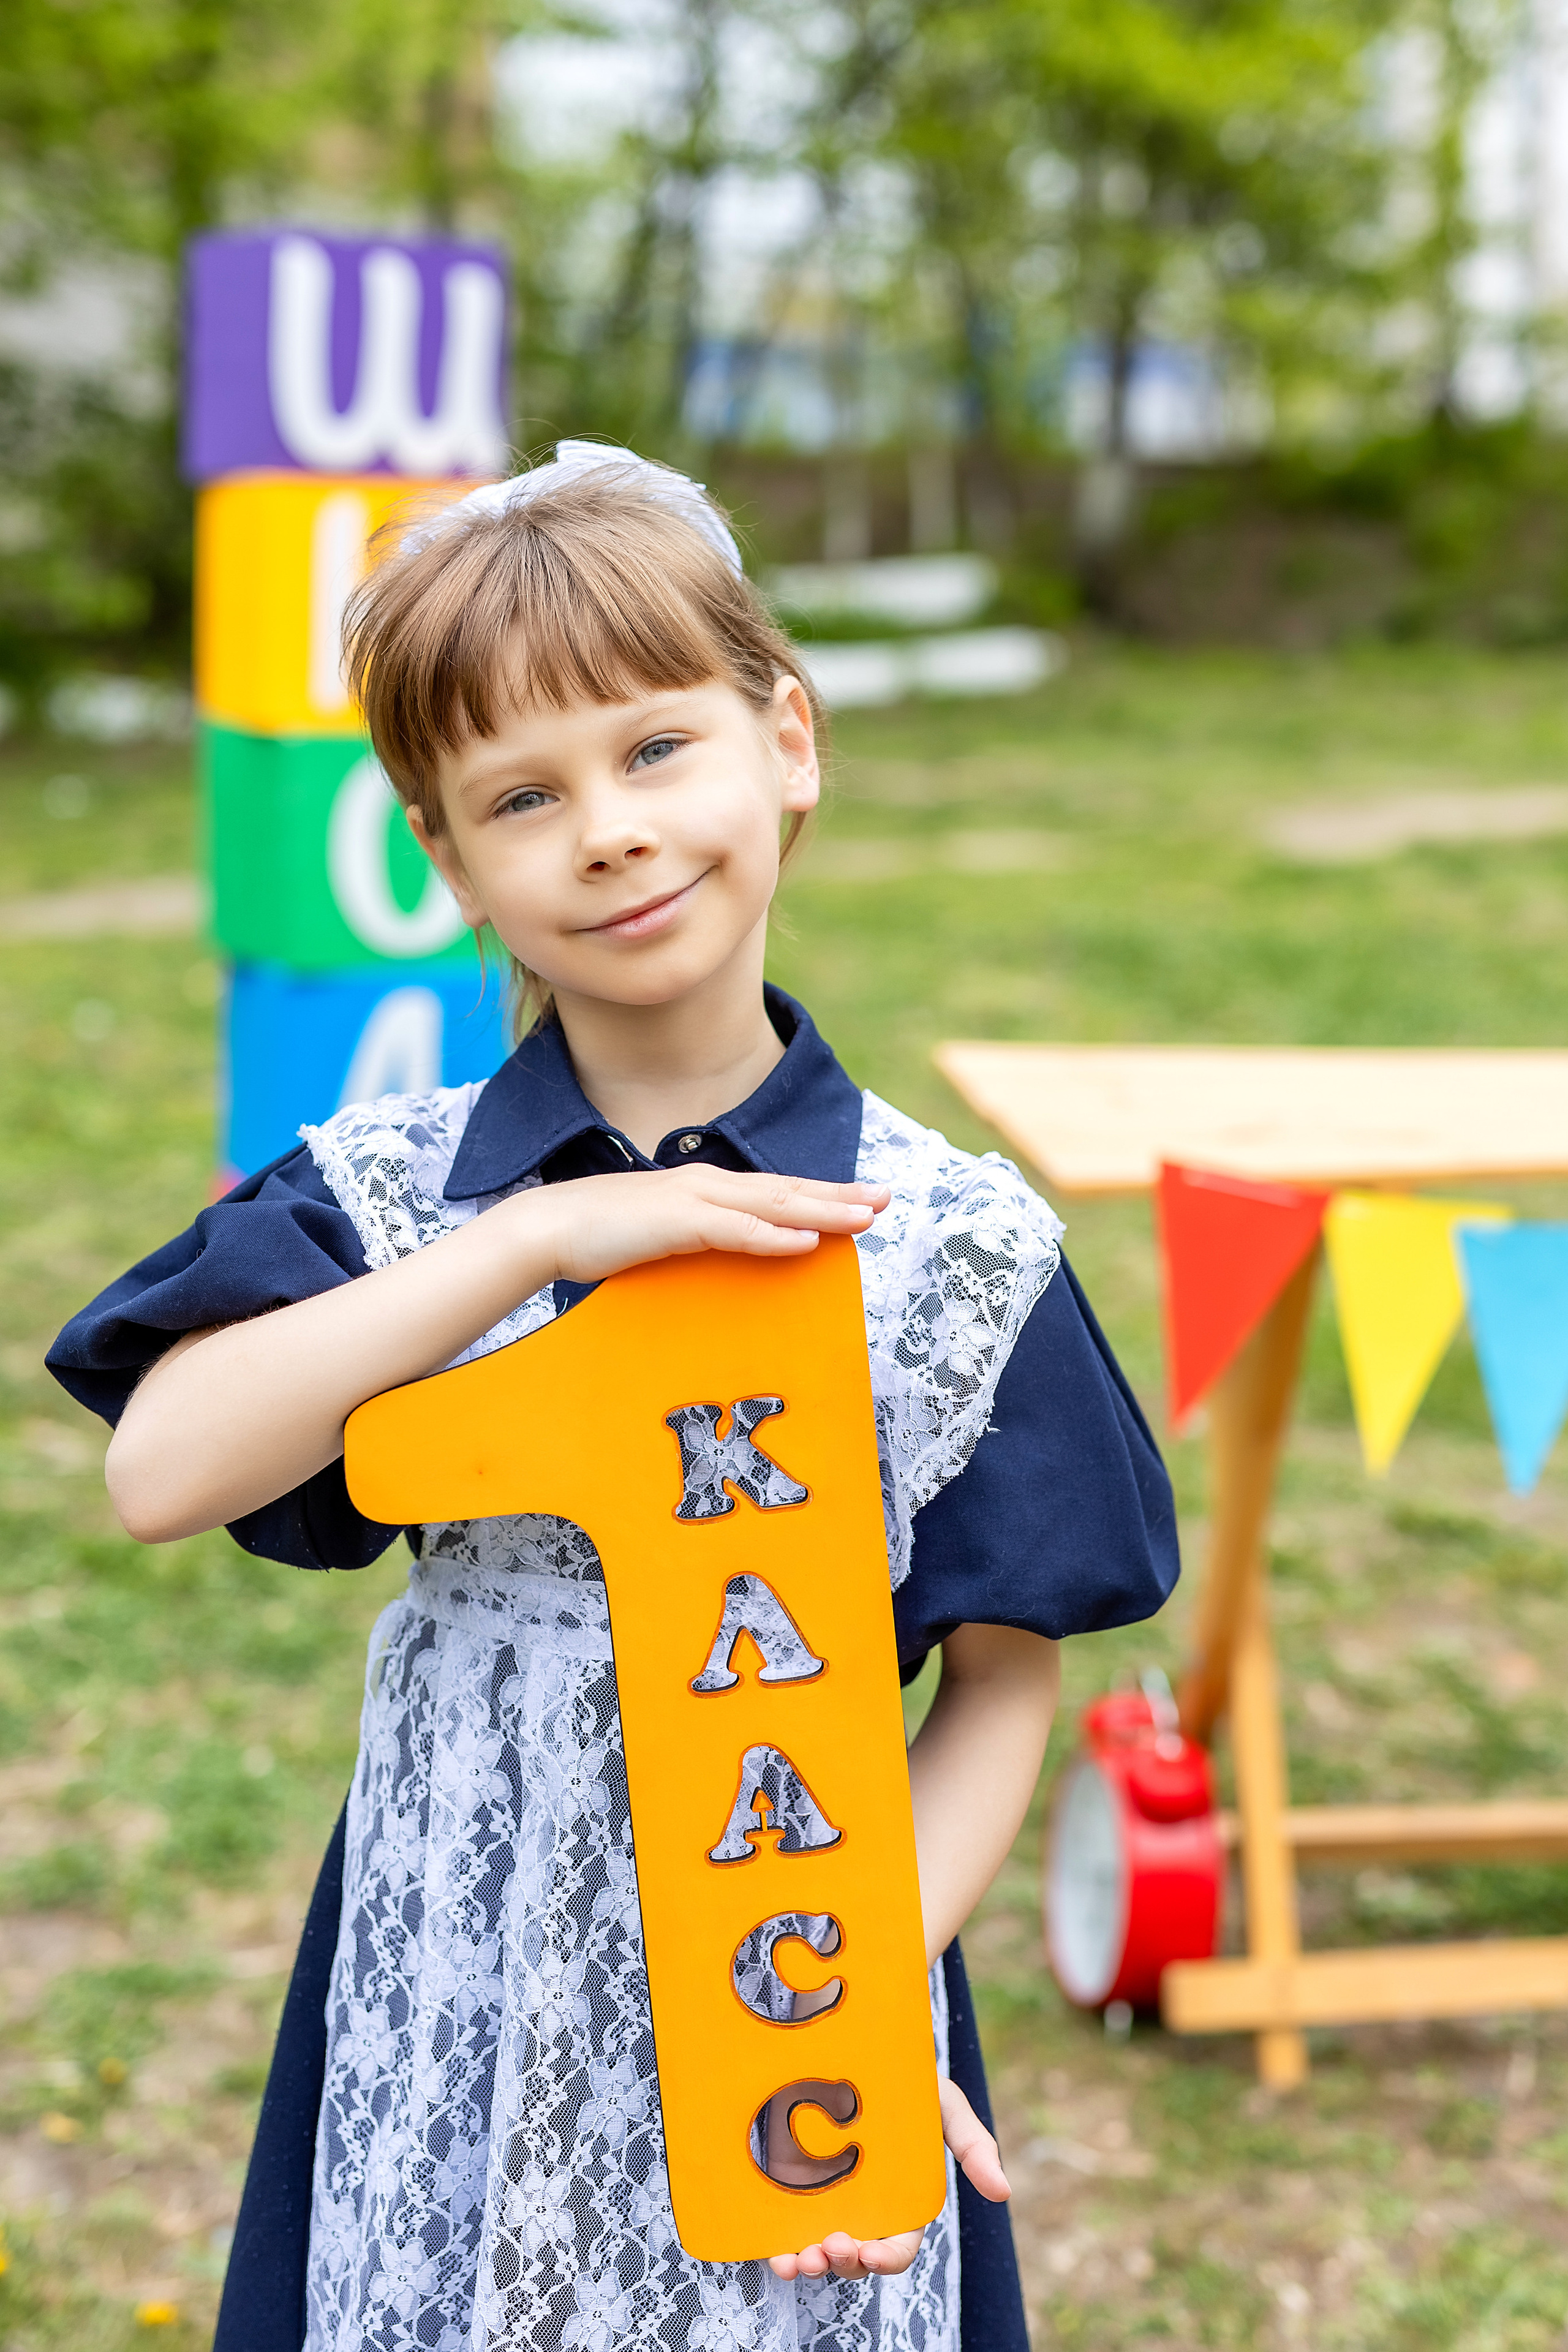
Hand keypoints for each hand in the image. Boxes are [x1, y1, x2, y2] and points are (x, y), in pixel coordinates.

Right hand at [531, 1167, 890, 1287]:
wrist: (548, 1228)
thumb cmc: (600, 1236)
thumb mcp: (662, 1237)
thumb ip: (699, 1239)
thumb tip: (728, 1253)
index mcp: (705, 1190)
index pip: (775, 1191)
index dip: (820, 1193)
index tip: (861, 1199)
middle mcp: (708, 1186)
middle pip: (787, 1190)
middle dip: (839, 1195)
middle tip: (886, 1198)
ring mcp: (695, 1199)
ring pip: (774, 1204)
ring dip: (822, 1209)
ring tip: (865, 1216)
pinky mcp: (678, 1221)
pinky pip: (738, 1230)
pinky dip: (775, 1235)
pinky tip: (808, 1240)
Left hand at [765, 2074, 1008, 2282]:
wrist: (848, 2036)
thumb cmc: (906, 2077)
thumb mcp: (944, 2104)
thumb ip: (973, 2145)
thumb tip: (1003, 2191)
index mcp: (902, 2199)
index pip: (899, 2246)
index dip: (886, 2259)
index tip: (871, 2253)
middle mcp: (862, 2207)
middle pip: (856, 2256)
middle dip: (844, 2264)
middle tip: (829, 2250)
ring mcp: (824, 2198)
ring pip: (818, 2250)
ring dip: (810, 2265)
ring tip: (800, 2261)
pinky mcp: (788, 2184)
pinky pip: (782, 2226)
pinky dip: (779, 2249)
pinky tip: (776, 2254)